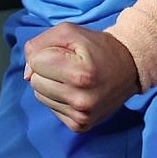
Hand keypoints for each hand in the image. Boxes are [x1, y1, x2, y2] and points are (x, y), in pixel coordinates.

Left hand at [23, 21, 139, 132]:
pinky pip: (51, 108)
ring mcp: (81, 116)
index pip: (36, 63)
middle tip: (69, 65)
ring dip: (51, 84)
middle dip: (47, 70)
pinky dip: (59, 98)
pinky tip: (76, 91)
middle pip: (35, 81)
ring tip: (73, 78)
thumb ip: (40, 43)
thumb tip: (26, 72)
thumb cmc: (98, 47)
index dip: (46, 53)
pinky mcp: (80, 126)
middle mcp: (81, 99)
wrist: (130, 68)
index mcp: (80, 74)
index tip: (65, 53)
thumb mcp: (69, 32)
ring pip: (40, 96)